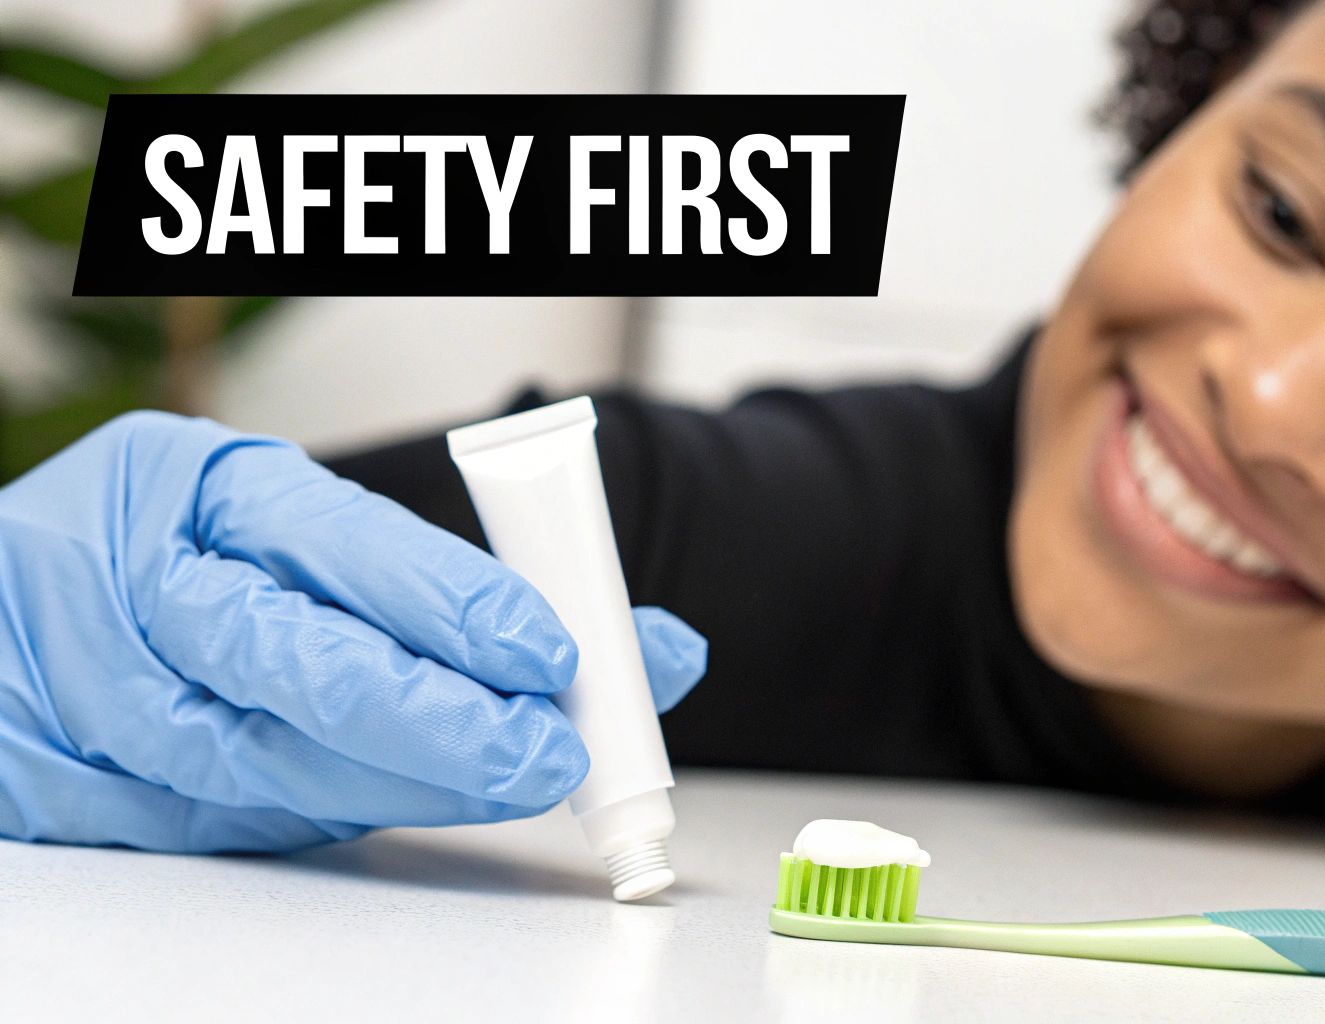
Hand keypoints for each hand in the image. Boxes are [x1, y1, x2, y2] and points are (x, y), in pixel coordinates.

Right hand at [0, 412, 706, 852]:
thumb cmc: (183, 546)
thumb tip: (646, 648)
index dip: (450, 603)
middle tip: (552, 747)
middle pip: (301, 669)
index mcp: (199, 490)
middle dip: (445, 719)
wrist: (11, 606)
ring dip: (411, 784)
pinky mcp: (92, 797)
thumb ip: (443, 576)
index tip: (550, 647)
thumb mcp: (295, 516)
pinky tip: (420, 800)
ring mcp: (105, 702)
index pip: (335, 543)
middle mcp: (144, 594)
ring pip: (273, 765)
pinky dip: (343, 813)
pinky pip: (239, 820)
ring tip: (512, 778)